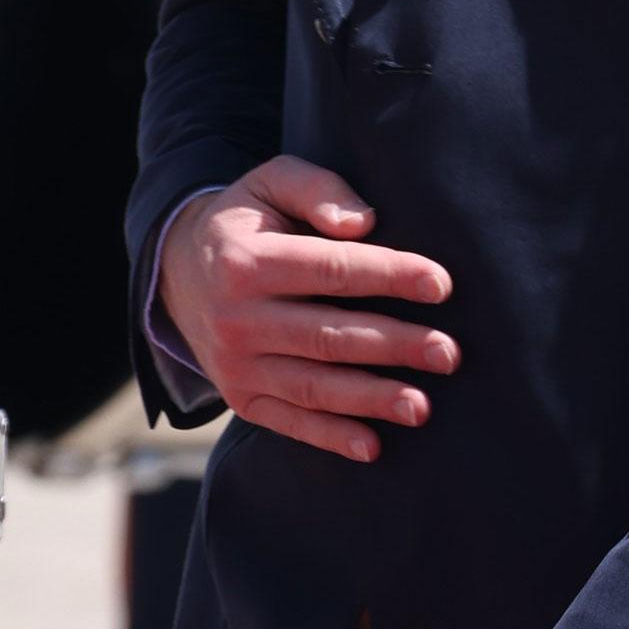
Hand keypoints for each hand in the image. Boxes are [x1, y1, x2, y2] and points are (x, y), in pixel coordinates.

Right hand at [157, 158, 456, 460]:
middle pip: (328, 335)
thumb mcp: (272, 182)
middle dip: (394, 345)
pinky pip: (289, 420)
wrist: (179, 271)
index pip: (332, 271)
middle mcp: (236, 319)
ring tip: (423, 406)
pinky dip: (331, 437)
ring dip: (371, 399)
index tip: (442, 284)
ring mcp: (236, 365)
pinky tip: (373, 446)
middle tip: (449, 353)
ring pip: (313, 385)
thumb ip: (318, 190)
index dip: (390, 276)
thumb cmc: (249, 220)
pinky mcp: (240, 397)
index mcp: (246, 262)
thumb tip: (364, 223)